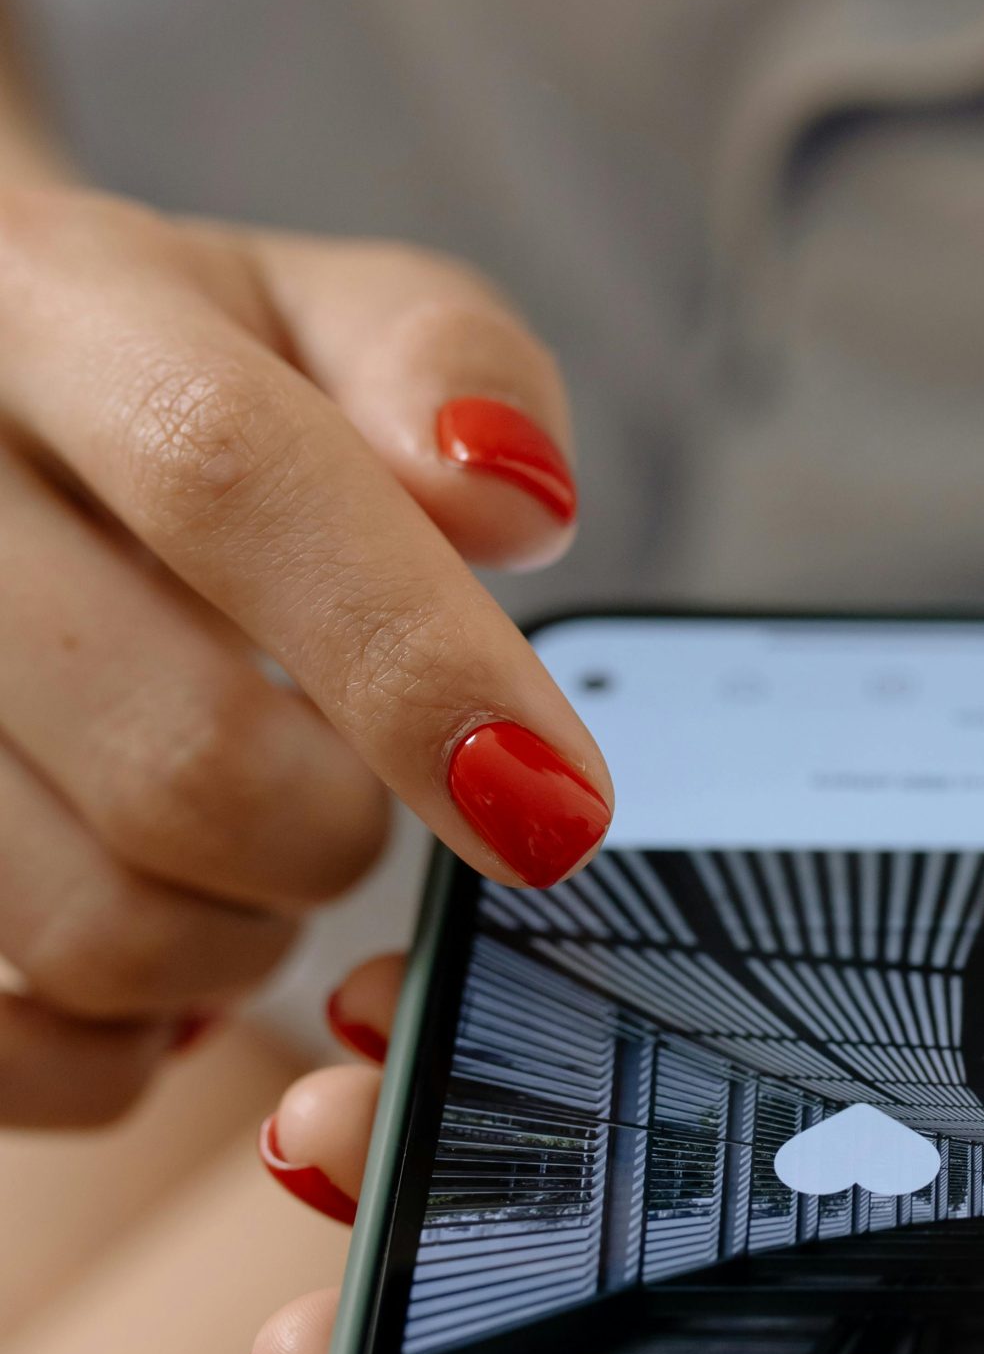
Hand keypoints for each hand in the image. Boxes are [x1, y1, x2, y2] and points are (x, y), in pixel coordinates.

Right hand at [0, 183, 610, 1125]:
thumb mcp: (313, 311)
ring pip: (95, 922)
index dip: (413, 658)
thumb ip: (443, 364)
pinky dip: (121, 1048)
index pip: (224, 474)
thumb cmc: (179, 377)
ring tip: (251, 846)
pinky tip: (159, 950)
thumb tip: (511, 506)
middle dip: (339, 829)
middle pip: (178, 752)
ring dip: (242, 937)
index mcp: (48, 306)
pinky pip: (4, 1044)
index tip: (558, 808)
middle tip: (359, 794)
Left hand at [242, 473, 983, 1353]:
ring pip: (725, 1159)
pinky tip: (458, 973)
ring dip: (526, 1154)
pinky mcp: (928, 967)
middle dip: (542, 1336)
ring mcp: (980, 1096)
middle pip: (782, 1325)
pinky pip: (745, 995)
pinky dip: (600, 990)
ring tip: (337, 1139)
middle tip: (317, 1346)